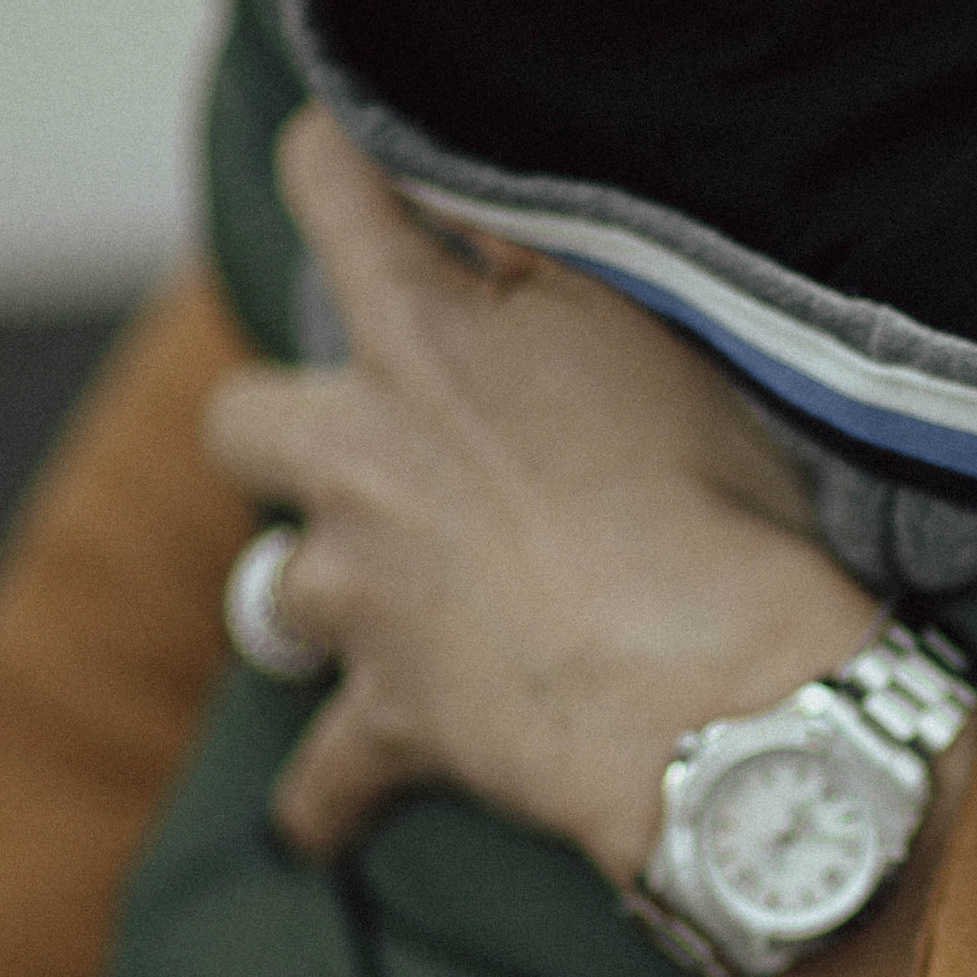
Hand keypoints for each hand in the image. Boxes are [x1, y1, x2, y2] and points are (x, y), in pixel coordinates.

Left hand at [204, 110, 887, 877]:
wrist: (729, 707)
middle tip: (375, 450)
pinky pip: (322, 779)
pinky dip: (329, 794)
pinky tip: (330, 808)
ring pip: (278, 595)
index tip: (353, 169)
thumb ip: (556, 262)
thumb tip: (494, 200)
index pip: (333, 191)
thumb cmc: (721, 512)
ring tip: (402, 609)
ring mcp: (361, 597)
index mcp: (429, 338)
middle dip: (293, 432)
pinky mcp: (390, 723)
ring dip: (329, 598)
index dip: (338, 167)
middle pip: (246, 418)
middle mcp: (361, 458)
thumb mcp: (659, 332)